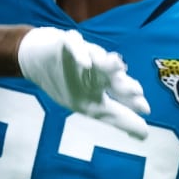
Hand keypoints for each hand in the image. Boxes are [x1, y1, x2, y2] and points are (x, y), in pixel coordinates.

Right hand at [17, 26, 149, 139]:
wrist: (33, 59)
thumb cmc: (68, 81)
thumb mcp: (90, 105)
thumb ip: (117, 118)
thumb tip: (144, 135)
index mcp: (105, 83)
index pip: (122, 92)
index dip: (133, 100)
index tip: (145, 110)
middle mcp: (99, 68)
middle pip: (114, 76)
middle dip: (124, 83)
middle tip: (135, 91)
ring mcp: (84, 54)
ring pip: (98, 57)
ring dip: (108, 63)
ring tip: (118, 67)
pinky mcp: (65, 43)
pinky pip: (73, 46)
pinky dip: (80, 53)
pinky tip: (86, 63)